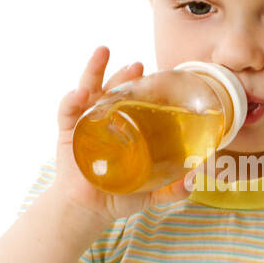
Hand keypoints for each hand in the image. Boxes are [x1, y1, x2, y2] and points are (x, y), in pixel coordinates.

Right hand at [51, 45, 197, 224]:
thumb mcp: (152, 193)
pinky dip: (71, 99)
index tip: (159, 74)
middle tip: (137, 66)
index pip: (137, 98)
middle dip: (124, 74)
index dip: (146, 85)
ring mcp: (86, 122)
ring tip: (103, 52)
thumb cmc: (120, 195)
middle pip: (114, 88)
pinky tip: (80, 92)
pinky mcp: (68, 132)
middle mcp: (107, 118)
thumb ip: (174, 189)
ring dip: (94, 70)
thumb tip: (196, 178)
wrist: (90, 210)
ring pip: (88, 89)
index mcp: (128, 125)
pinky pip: (67, 111)